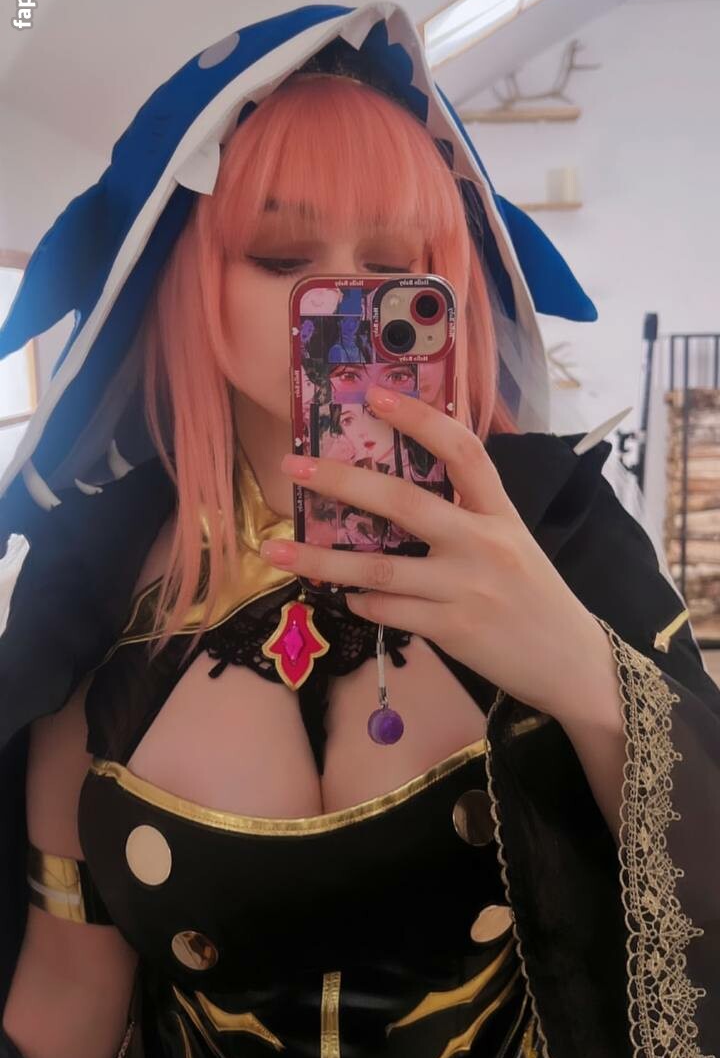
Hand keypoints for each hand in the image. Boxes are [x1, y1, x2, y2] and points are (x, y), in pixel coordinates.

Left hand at [259, 384, 610, 721]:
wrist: (572, 662)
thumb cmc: (534, 596)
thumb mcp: (513, 541)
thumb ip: (469, 514)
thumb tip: (400, 492)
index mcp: (501, 512)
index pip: (463, 450)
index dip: (420, 418)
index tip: (376, 395)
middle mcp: (483, 543)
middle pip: (404, 502)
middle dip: (343, 482)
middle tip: (294, 466)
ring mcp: (466, 588)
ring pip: (380, 568)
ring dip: (321, 561)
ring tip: (276, 551)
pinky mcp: (453, 630)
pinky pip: (389, 611)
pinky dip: (359, 602)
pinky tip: (342, 596)